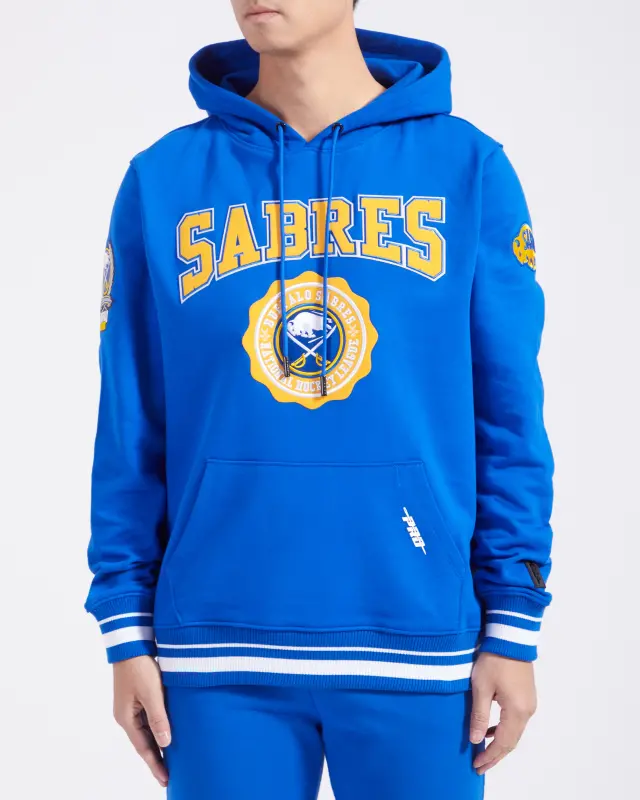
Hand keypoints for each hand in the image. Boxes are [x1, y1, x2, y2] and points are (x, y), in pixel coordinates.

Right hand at [113, 656, 170, 786]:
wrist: (130, 642)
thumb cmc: (139, 666)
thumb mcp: (151, 693)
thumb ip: (158, 718)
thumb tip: (165, 743)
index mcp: (126, 718)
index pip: (143, 748)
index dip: (155, 764)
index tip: (166, 780)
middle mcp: (127, 715)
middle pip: (144, 742)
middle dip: (156, 759)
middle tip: (169, 775)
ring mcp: (131, 706)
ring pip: (146, 731)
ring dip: (158, 744)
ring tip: (171, 759)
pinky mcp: (138, 696)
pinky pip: (148, 718)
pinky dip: (157, 728)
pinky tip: (167, 732)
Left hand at [469, 652, 536, 774]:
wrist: (510, 637)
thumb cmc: (494, 660)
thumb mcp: (481, 688)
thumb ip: (479, 716)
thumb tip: (476, 740)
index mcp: (517, 711)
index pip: (503, 743)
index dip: (490, 756)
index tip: (476, 766)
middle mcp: (527, 710)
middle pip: (512, 741)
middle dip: (495, 755)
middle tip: (479, 765)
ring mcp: (529, 703)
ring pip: (514, 732)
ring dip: (500, 743)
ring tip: (483, 751)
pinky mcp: (526, 695)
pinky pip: (516, 720)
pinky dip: (504, 729)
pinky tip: (491, 729)